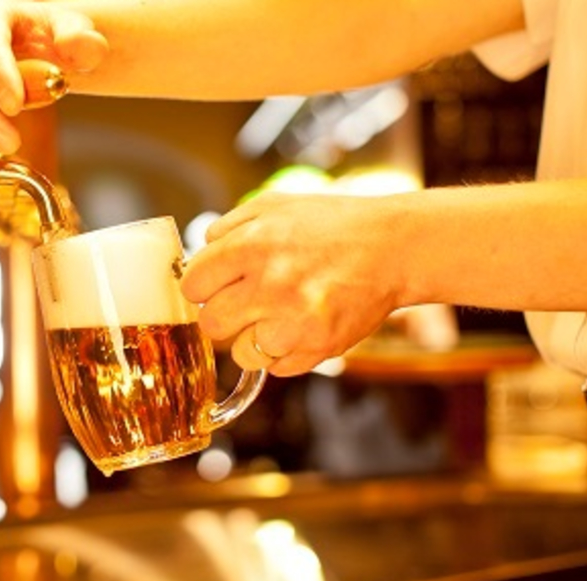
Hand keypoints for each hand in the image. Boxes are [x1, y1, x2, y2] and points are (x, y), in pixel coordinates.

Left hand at [180, 191, 407, 375]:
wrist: (393, 247)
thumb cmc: (332, 226)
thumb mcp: (275, 206)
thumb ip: (229, 227)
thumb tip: (199, 254)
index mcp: (252, 245)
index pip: (192, 285)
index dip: (203, 286)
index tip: (215, 286)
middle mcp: (270, 284)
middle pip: (211, 323)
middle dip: (224, 314)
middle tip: (246, 303)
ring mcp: (294, 320)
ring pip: (241, 353)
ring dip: (254, 339)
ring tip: (279, 316)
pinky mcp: (318, 346)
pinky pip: (276, 368)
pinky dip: (285, 353)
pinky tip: (302, 326)